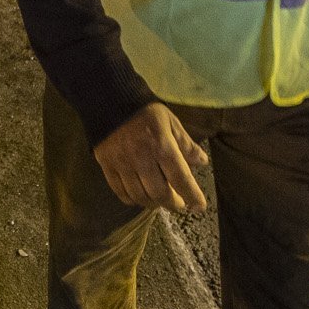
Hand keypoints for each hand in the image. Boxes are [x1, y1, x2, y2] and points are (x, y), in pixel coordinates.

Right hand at [93, 102, 208, 215]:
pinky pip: (120, 191)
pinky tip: (140, 197)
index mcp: (161, 145)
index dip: (191, 195)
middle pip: (158, 192)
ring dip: (153, 203)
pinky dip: (132, 200)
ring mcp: (122, 163)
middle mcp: (142, 157)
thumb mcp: (171, 122)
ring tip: (160, 201)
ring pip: (139, 195)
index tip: (199, 207)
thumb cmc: (145, 112)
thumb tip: (202, 162)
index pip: (180, 177)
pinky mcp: (107, 165)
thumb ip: (186, 144)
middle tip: (179, 204)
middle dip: (172, 203)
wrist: (110, 101)